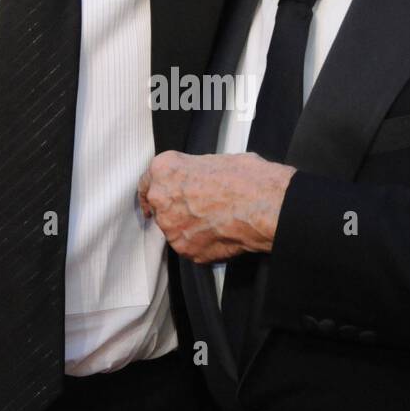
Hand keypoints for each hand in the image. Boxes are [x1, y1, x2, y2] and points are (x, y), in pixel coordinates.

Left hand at [138, 150, 294, 262]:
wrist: (263, 206)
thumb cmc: (247, 179)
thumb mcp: (216, 160)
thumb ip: (195, 172)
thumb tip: (200, 180)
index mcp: (165, 170)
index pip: (146, 183)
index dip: (150, 193)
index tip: (150, 202)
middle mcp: (161, 199)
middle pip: (161, 207)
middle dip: (177, 209)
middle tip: (202, 208)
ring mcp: (172, 228)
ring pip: (175, 229)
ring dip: (190, 228)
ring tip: (217, 221)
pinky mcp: (186, 249)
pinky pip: (190, 247)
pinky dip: (202, 243)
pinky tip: (221, 234)